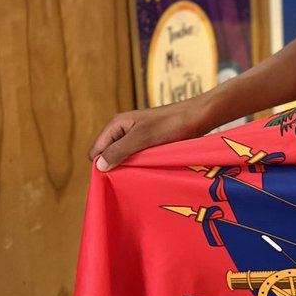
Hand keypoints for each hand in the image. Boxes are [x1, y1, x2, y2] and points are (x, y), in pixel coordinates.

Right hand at [89, 101, 207, 170]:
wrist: (198, 116)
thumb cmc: (171, 124)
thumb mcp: (142, 137)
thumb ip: (120, 150)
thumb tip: (99, 166)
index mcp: (116, 125)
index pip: (97, 151)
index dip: (103, 165)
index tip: (115, 178)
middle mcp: (123, 131)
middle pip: (109, 156)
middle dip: (116, 168)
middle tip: (131, 178)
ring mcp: (136, 137)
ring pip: (124, 159)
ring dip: (130, 168)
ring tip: (141, 175)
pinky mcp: (148, 144)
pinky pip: (138, 158)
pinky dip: (141, 166)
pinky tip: (149, 171)